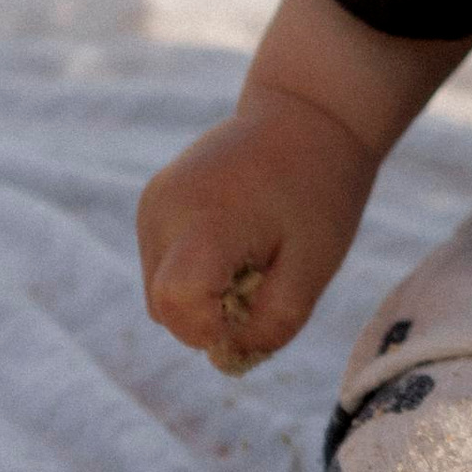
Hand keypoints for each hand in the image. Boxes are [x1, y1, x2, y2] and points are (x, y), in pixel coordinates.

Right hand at [138, 88, 376, 372]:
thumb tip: (230, 357)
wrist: (308, 114)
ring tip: (254, 255)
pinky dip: (195, 271)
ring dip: (202, 296)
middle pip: (164, 306)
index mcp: (204, 220)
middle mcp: (163, 211)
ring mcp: (153, 203)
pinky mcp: (153, 201)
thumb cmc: (318, 191)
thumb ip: (274, 321)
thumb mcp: (314, 266)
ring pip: (160, 290)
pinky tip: (237, 241)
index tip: (257, 314)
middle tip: (266, 282)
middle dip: (210, 318)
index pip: (177, 306)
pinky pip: (163, 263)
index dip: (213, 330)